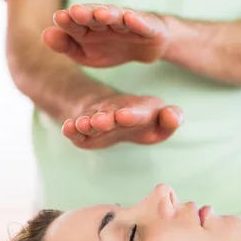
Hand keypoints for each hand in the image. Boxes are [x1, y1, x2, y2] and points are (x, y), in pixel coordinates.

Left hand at [42, 4, 169, 66]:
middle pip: (94, 15)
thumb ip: (66, 45)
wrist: (144, 48)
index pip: (75, 23)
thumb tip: (45, 34)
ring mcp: (127, 22)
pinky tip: (130, 17)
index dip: (68, 21)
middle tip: (75, 12)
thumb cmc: (110, 48)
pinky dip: (137, 21)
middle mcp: (106, 20)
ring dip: (109, 14)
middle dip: (86, 13)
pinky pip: (142, 24)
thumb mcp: (85, 54)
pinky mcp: (147, 27)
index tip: (59, 18)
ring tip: (101, 14)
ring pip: (117, 17)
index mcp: (88, 27)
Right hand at [62, 93, 183, 149]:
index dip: (130, 114)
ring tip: (83, 125)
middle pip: (109, 114)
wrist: (112, 114)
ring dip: (87, 122)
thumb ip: (172, 118)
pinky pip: (76, 129)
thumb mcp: (161, 120)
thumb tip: (171, 116)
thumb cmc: (144, 120)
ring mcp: (97, 120)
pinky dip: (71, 128)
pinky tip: (67, 128)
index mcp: (137, 109)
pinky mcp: (83, 131)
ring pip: (90, 120)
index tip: (123, 116)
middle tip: (101, 122)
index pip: (135, 112)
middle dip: (105, 117)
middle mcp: (114, 111)